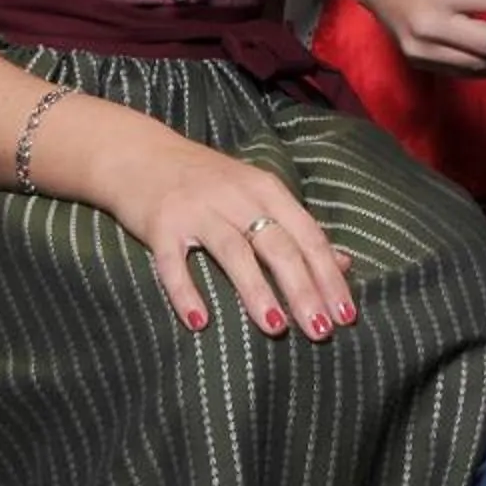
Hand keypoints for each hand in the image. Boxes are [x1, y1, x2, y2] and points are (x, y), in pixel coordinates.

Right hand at [99, 131, 357, 338]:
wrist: (139, 153)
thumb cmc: (207, 180)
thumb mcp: (257, 193)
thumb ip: (296, 228)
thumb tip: (343, 262)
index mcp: (266, 189)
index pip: (308, 236)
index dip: (329, 276)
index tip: (346, 314)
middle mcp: (236, 197)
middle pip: (278, 245)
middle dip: (303, 289)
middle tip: (320, 331)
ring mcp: (198, 209)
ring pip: (234, 252)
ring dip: (257, 291)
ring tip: (277, 328)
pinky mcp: (161, 225)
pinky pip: (174, 263)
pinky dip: (186, 292)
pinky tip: (200, 322)